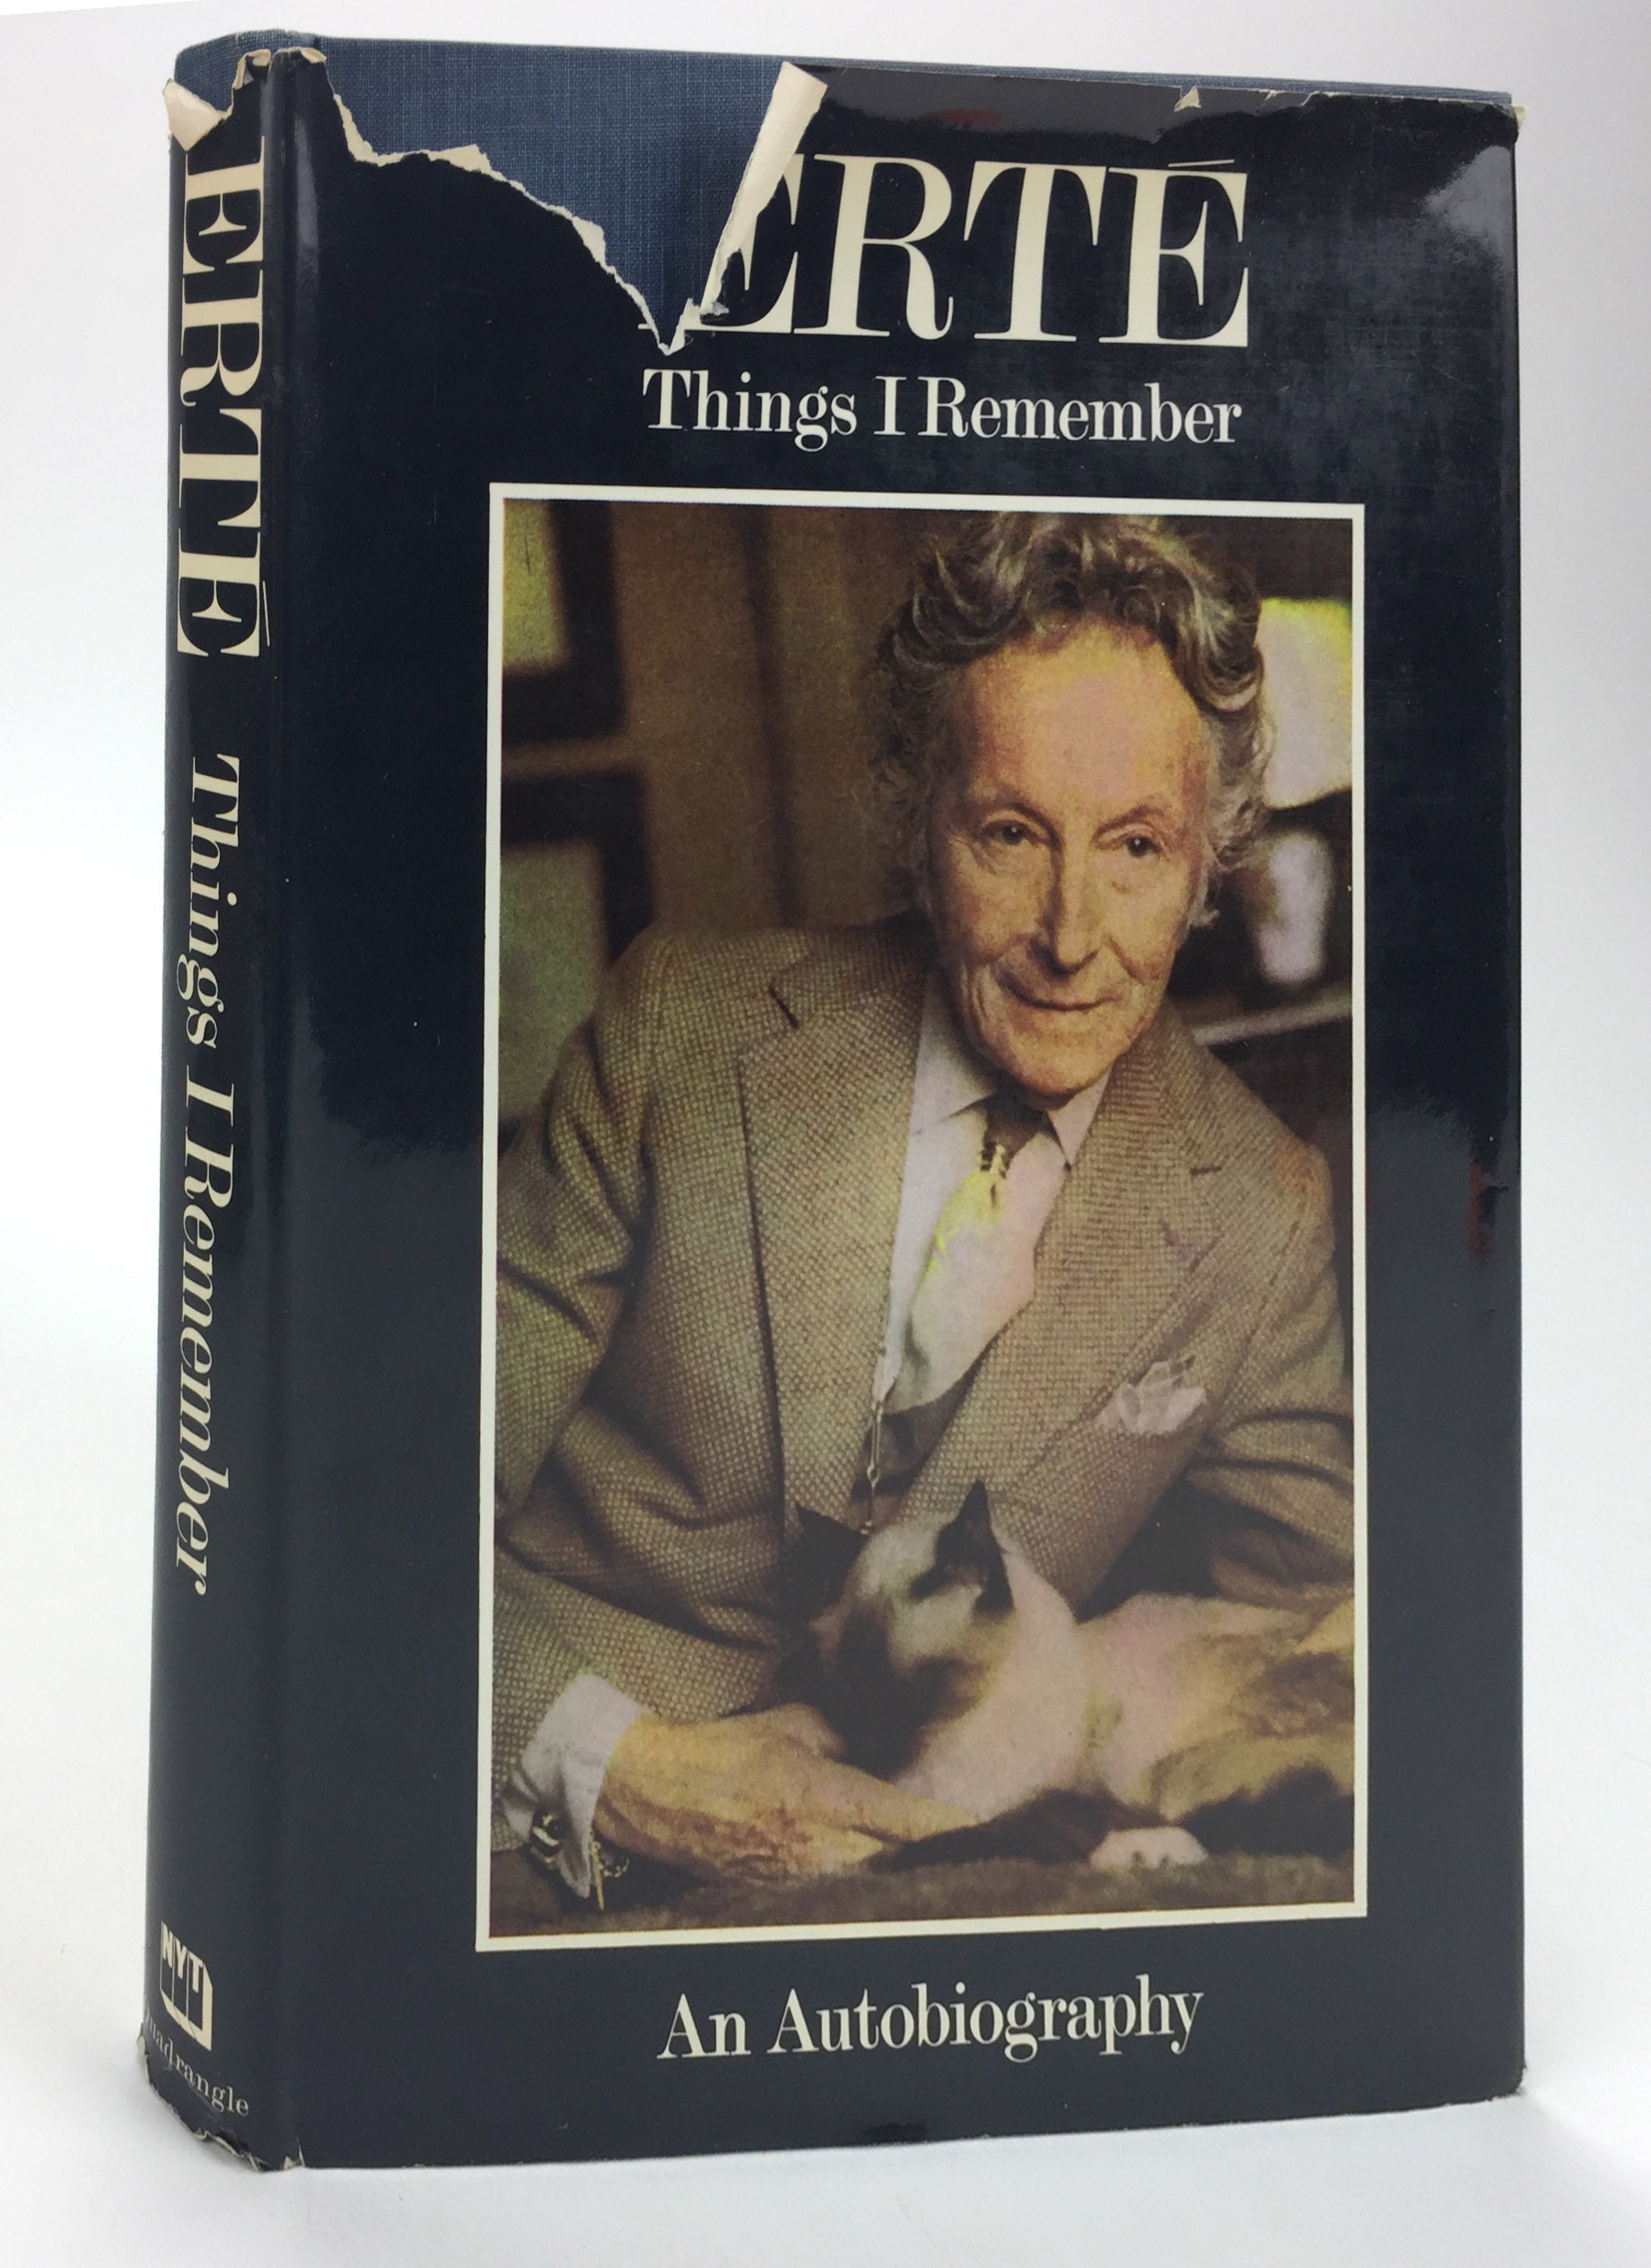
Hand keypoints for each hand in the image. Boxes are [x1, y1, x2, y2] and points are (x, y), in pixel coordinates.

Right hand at [594, 1704, 971, 1883]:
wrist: (657, 1795)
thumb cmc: (725, 1752)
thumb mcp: (793, 1726)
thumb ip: (848, 1735)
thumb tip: (894, 1740)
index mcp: (821, 1795)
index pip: (905, 1820)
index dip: (951, 1827)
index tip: (989, 1824)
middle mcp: (816, 1846)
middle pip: (900, 1864)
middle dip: (936, 1855)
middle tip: (977, 1844)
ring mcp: (799, 1879)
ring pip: (873, 1885)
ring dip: (904, 1873)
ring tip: (940, 1862)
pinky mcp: (783, 1898)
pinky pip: (841, 1895)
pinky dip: (868, 1885)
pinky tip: (887, 1875)